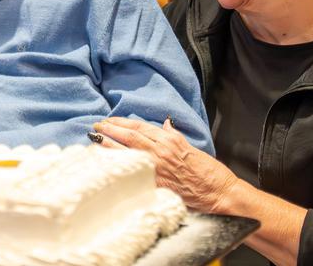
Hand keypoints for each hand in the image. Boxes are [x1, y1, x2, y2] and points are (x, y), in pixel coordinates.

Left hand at [93, 117, 239, 213]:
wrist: (218, 192)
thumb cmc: (208, 170)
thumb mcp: (190, 146)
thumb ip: (173, 135)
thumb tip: (163, 125)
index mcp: (169, 140)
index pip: (139, 127)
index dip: (121, 123)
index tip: (107, 121)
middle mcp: (161, 152)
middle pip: (129, 137)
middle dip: (110, 131)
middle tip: (95, 128)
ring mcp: (157, 169)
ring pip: (127, 154)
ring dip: (108, 147)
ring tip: (94, 141)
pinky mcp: (156, 185)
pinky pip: (133, 174)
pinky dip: (119, 168)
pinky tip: (107, 166)